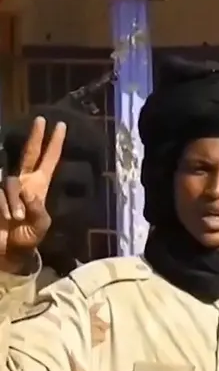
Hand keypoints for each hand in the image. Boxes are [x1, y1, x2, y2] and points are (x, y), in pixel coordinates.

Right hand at [0, 117, 64, 270]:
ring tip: (16, 218)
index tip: (61, 126)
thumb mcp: (40, 227)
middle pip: (29, 153)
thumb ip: (39, 211)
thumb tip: (31, 194)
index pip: (48, 160)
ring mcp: (6, 188)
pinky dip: (5, 206)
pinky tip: (7, 218)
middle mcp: (23, 182)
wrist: (7, 250)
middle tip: (41, 119)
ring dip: (13, 202)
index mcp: (39, 186)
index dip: (54, 144)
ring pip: (10, 182)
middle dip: (36, 137)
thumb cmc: (26, 239)